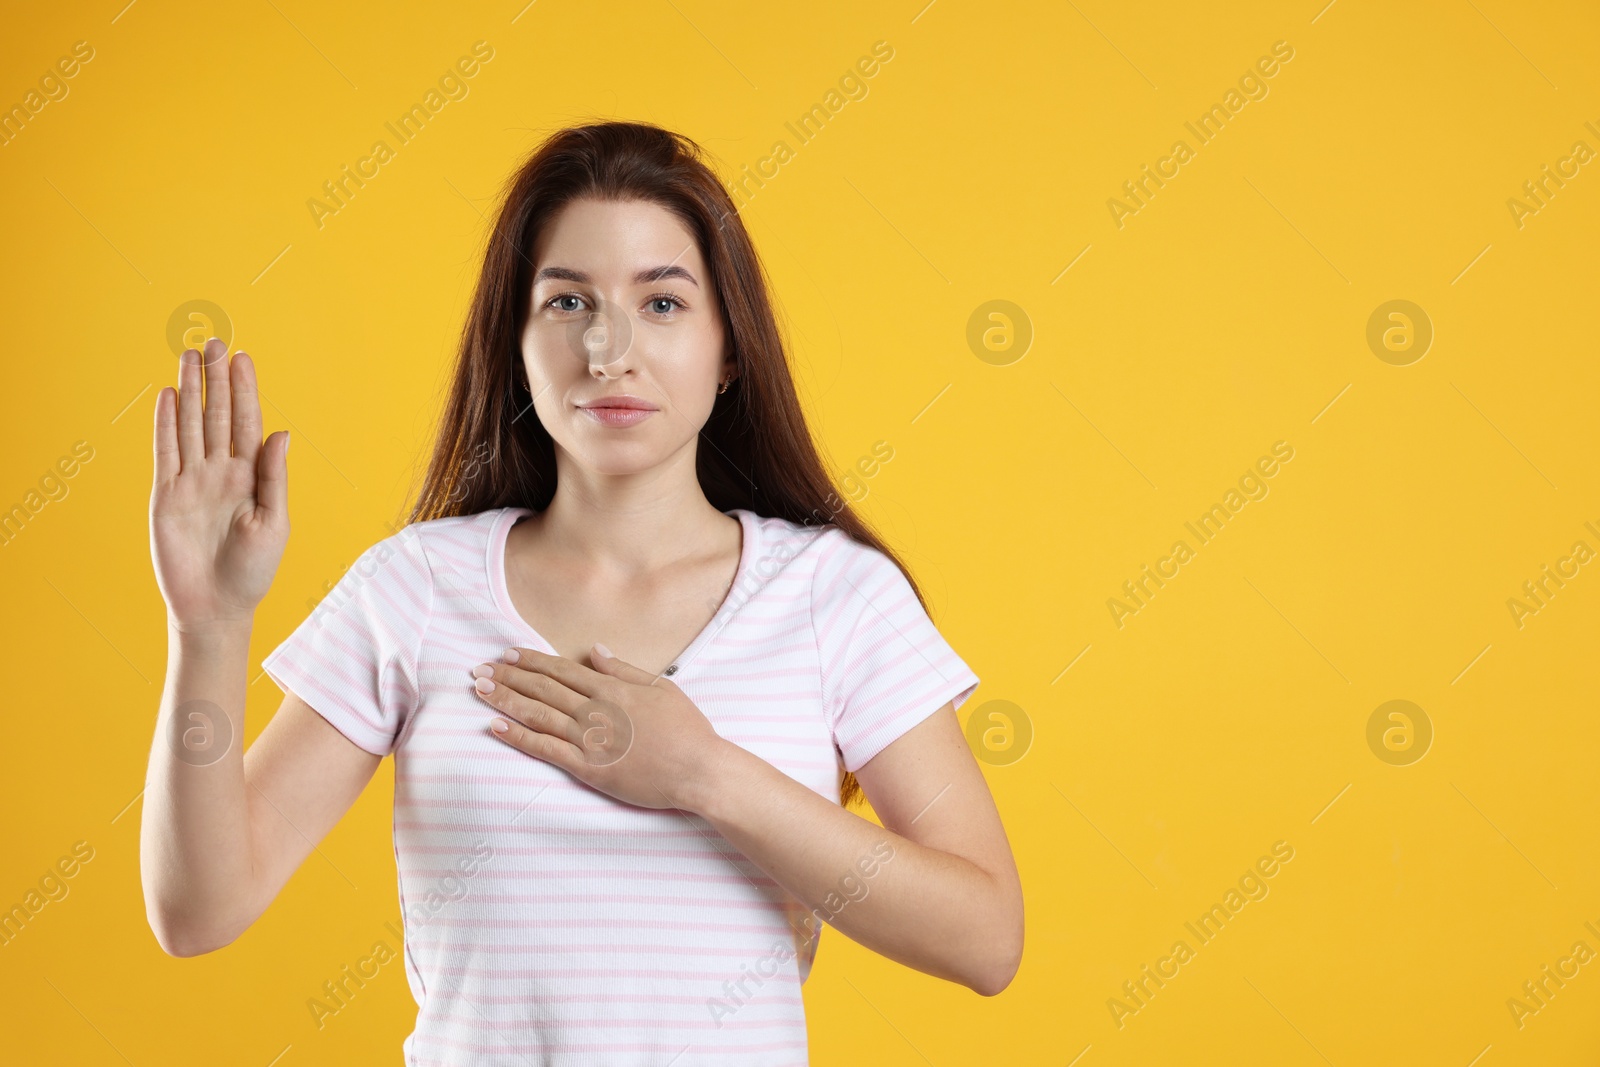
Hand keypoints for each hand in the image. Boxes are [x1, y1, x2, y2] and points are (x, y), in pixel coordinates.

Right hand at [151, 338, 289, 632]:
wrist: (216, 607)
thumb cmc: (253, 570)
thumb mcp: (274, 523)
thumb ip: (274, 477)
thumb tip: (281, 433)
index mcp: (251, 476)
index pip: (247, 423)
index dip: (245, 391)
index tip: (244, 358)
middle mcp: (221, 472)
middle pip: (216, 415)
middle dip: (216, 380)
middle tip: (214, 343)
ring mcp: (192, 481)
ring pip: (189, 425)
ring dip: (188, 391)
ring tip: (189, 356)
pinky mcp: (166, 495)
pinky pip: (164, 452)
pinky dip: (164, 424)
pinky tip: (165, 395)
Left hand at [472, 645, 728, 810]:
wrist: (699, 769)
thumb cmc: (687, 730)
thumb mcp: (661, 688)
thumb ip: (624, 669)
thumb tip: (595, 651)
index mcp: (612, 689)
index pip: (562, 669)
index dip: (531, 660)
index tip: (507, 654)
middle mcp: (595, 710)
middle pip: (542, 688)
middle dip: (508, 676)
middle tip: (478, 668)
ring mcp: (589, 739)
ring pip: (537, 714)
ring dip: (504, 699)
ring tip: (478, 689)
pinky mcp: (588, 767)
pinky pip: (545, 749)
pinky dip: (517, 736)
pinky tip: (495, 726)